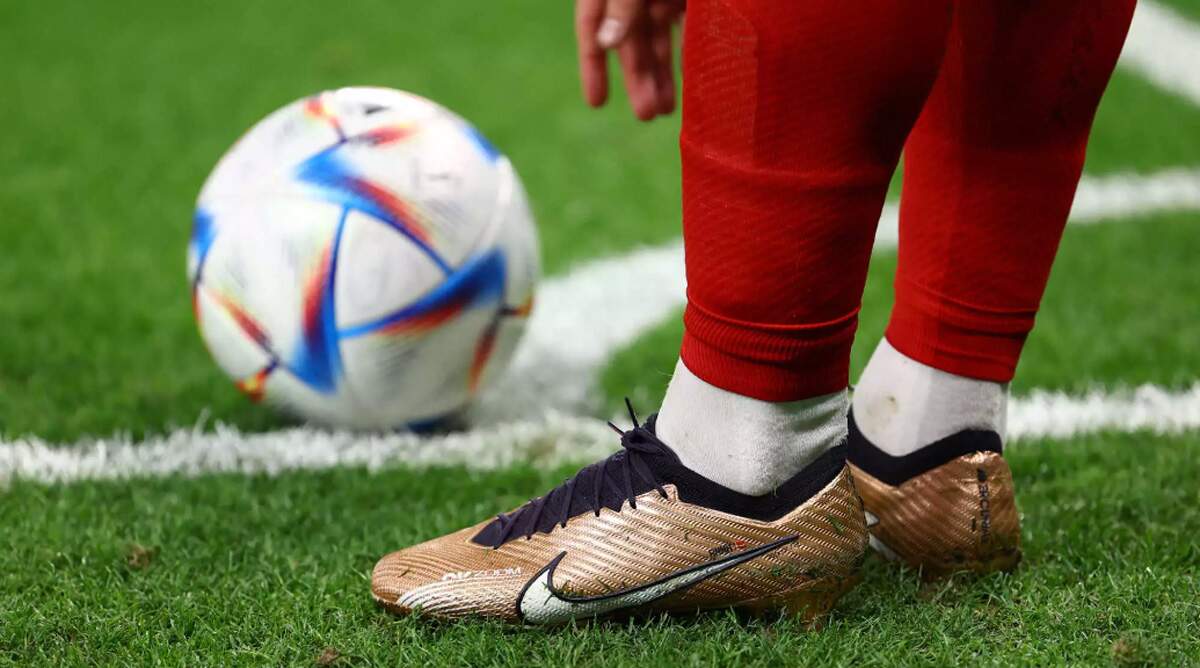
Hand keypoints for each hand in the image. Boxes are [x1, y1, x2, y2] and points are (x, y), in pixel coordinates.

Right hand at [576, 0, 684, 120]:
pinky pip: (689, 23)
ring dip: (663, 74)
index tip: (597, 103)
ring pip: (660, 38)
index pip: (590, 26)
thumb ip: (621, 5)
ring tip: (667, 109)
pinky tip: (690, 75)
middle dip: (638, 79)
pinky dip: (688, 49)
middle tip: (646, 114)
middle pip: (631, 41)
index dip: (592, 67)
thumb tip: (607, 42)